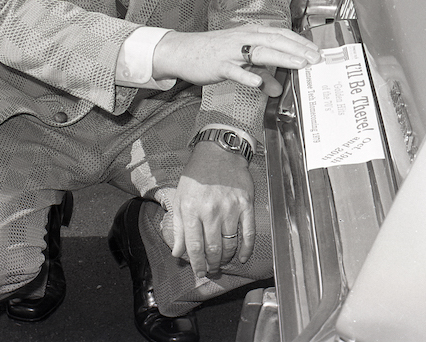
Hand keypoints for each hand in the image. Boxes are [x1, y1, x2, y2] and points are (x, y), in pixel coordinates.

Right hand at [152, 25, 320, 96]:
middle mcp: (241, 39)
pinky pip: (234, 70)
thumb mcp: (239, 61)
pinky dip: (246, 75)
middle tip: (315, 59)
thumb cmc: (211, 53)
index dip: (299, 41)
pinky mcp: (217, 64)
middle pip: (273, 41)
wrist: (181, 51)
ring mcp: (229, 51)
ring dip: (280, 58)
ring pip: (258, 52)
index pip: (279, 34)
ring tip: (299, 65)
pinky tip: (258, 82)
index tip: (316, 51)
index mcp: (248, 34)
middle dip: (297, 49)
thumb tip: (277, 89)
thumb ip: (260, 73)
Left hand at [164, 141, 254, 278]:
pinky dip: (245, 250)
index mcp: (191, 209)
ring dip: (226, 259)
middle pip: (213, 248)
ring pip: (230, 244)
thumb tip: (177, 253)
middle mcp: (211, 211)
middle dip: (212, 264)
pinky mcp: (246, 205)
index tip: (199, 273)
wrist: (218, 153)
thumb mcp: (180, 197)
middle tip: (211, 270)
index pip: (194, 246)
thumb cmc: (196, 176)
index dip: (197, 264)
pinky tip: (241, 258)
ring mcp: (230, 208)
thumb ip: (178, 227)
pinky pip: (247, 234)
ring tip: (223, 263)